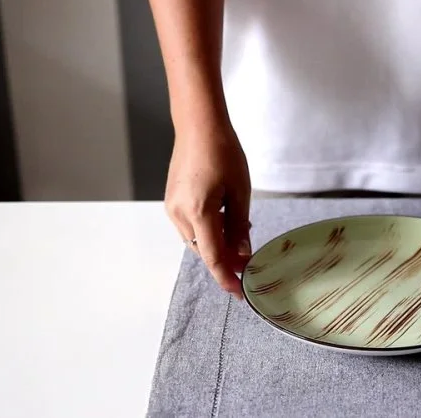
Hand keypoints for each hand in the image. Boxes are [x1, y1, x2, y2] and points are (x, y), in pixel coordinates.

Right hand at [164, 115, 251, 299]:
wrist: (199, 126)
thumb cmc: (223, 153)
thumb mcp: (240, 192)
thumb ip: (239, 227)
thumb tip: (241, 255)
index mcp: (199, 212)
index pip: (213, 257)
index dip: (227, 278)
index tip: (239, 293)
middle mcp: (180, 214)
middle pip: (203, 251)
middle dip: (225, 260)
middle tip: (248, 264)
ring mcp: (172, 207)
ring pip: (196, 240)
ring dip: (217, 245)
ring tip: (240, 236)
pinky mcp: (172, 201)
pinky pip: (190, 226)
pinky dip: (207, 231)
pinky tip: (225, 221)